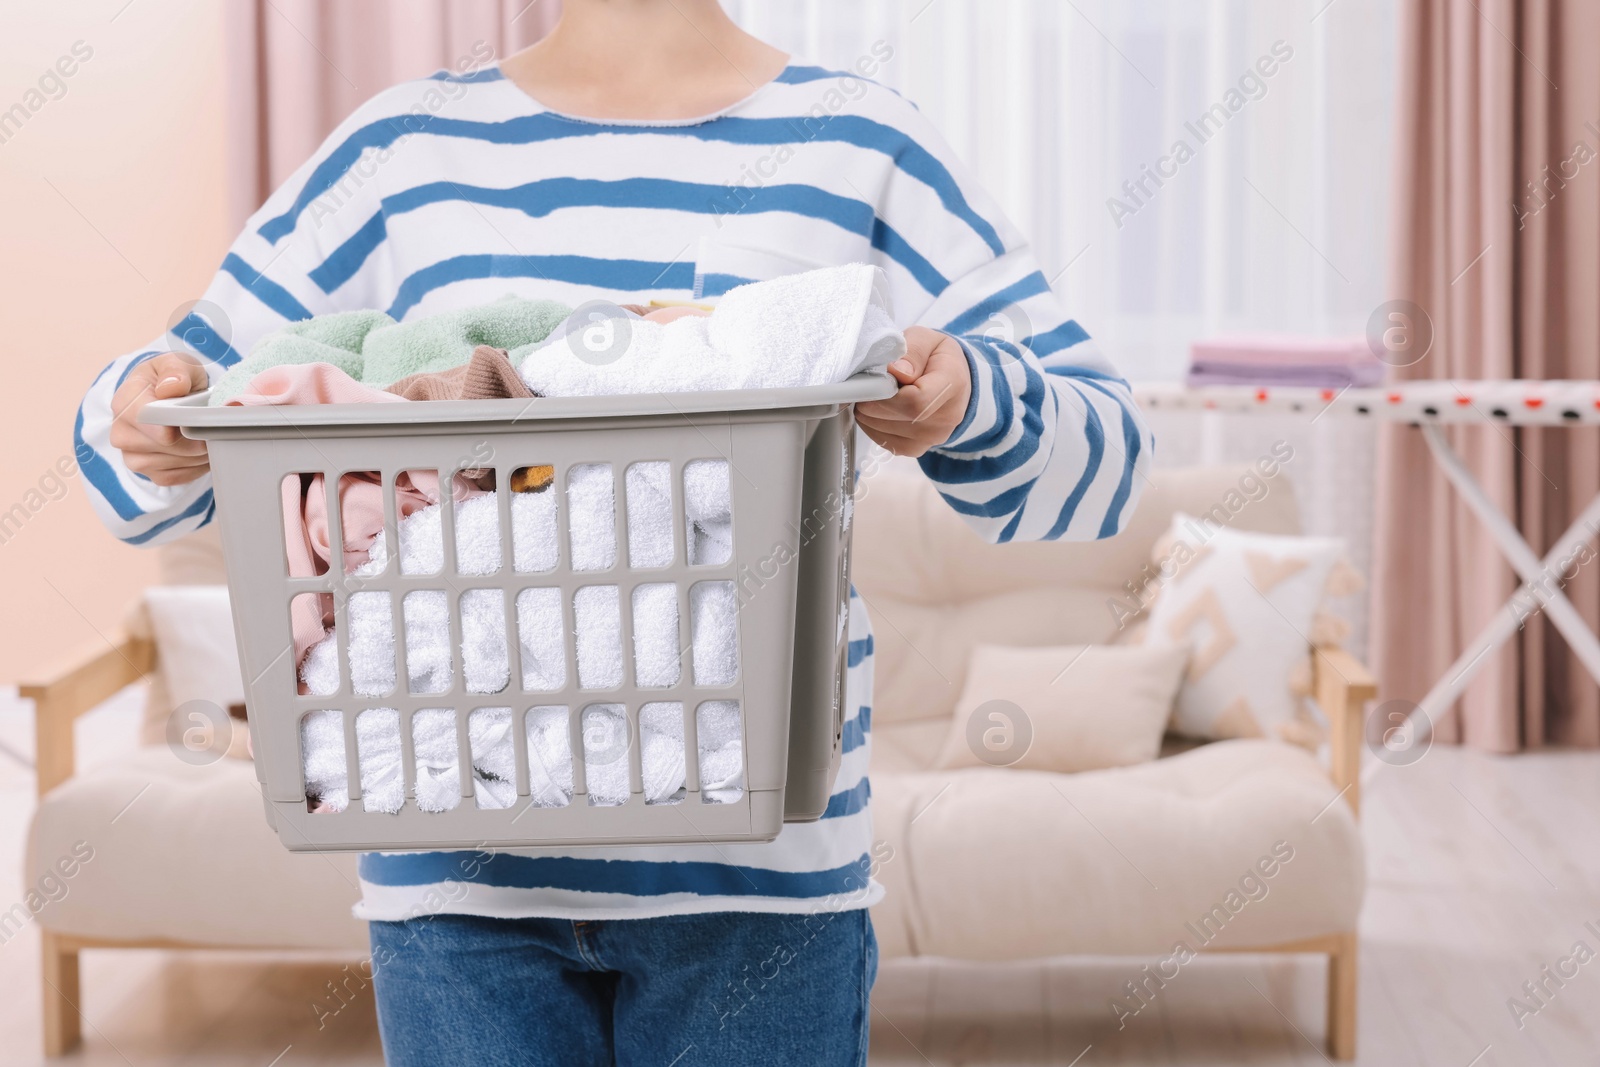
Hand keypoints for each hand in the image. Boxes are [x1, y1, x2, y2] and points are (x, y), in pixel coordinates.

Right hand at [108, 352, 209, 485]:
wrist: (173, 398)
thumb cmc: (174, 379)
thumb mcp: (178, 364)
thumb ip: (175, 371)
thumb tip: (171, 387)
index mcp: (125, 400)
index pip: (143, 419)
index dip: (171, 424)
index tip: (194, 422)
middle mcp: (121, 430)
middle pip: (161, 445)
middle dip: (191, 439)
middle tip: (209, 428)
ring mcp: (132, 454)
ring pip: (169, 464)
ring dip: (196, 454)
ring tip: (207, 437)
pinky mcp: (148, 472)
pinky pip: (174, 477)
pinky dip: (194, 467)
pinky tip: (201, 452)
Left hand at [855, 326, 971, 457]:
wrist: (953, 381)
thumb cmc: (935, 357)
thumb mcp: (925, 339)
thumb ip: (911, 351)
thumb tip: (895, 371)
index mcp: (953, 384)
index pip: (915, 401)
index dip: (885, 391)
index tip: (874, 377)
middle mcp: (947, 417)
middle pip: (895, 416)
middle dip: (871, 398)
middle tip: (867, 381)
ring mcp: (932, 437)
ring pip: (883, 430)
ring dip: (868, 411)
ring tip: (875, 392)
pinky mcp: (916, 449)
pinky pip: (883, 441)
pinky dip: (872, 424)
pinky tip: (878, 409)